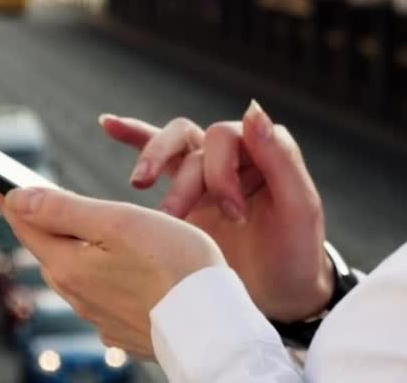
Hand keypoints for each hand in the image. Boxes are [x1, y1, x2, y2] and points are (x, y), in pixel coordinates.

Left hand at [0, 185, 224, 358]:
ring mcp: (102, 317)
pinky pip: (102, 295)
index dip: (7, 195)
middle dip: (37, 221)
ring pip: (76, 273)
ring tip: (68, 228)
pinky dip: (101, 274)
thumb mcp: (119, 222)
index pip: (26, 223)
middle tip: (24, 197)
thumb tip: (16, 198)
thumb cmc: (175, 265)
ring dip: (69, 248)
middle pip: (48, 249)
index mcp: (69, 266)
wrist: (215, 328)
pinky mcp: (126, 329)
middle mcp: (78, 296)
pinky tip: (116, 268)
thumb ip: (65, 209)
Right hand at [100, 101, 332, 321]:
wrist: (283, 297)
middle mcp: (233, 156)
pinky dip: (134, 135)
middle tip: (175, 214)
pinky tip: (107, 124)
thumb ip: (281, 158)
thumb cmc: (296, 253)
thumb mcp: (299, 208)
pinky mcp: (187, 198)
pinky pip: (160, 158)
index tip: (235, 217)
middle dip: (184, 179)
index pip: (227, 137)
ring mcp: (207, 174)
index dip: (223, 172)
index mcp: (262, 151)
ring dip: (153, 163)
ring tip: (140, 187)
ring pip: (173, 149)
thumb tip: (252, 110)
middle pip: (193, 141)